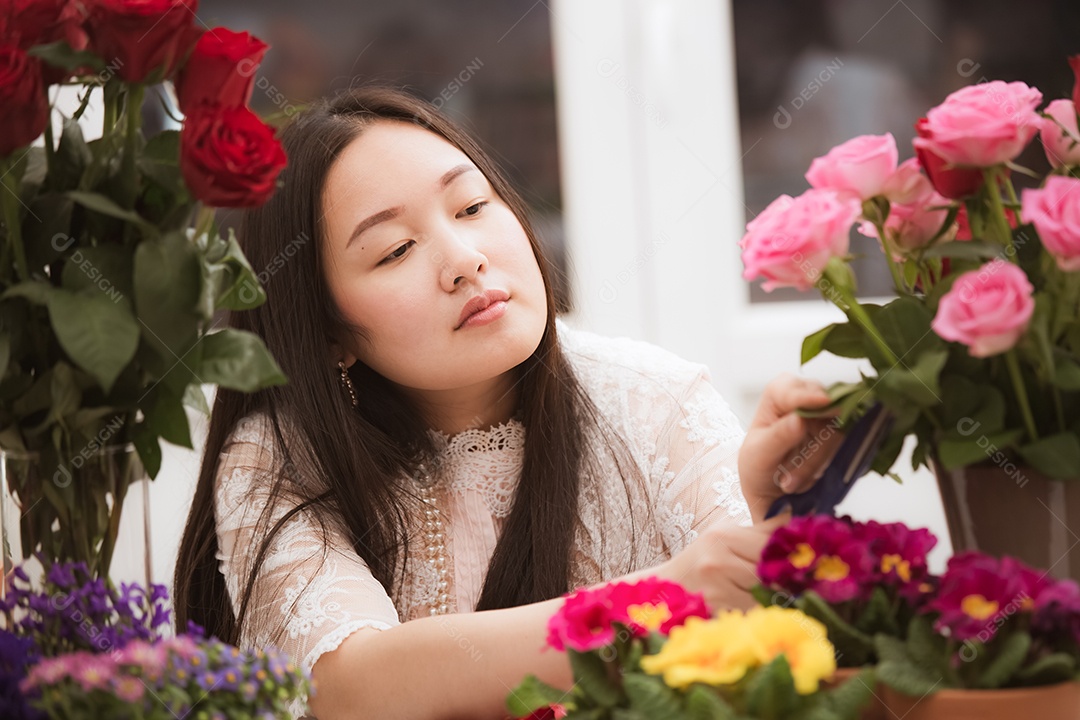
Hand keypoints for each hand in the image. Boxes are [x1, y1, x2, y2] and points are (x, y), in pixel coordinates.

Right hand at [656, 515, 788, 610]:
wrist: (667, 588)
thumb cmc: (701, 559)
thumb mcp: (726, 536)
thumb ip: (761, 530)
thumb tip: (795, 515)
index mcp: (723, 536)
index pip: (770, 545)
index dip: (790, 554)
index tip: (806, 560)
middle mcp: (718, 560)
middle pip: (770, 572)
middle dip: (786, 579)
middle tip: (799, 581)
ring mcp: (717, 588)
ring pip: (765, 595)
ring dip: (777, 597)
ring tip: (781, 595)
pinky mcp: (718, 611)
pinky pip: (753, 611)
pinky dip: (761, 610)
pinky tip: (761, 607)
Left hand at [738, 373, 843, 521]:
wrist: (771, 490)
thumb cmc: (758, 465)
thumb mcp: (760, 454)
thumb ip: (778, 436)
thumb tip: (798, 419)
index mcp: (778, 393)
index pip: (795, 388)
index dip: (808, 396)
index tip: (823, 402)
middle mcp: (805, 399)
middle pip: (825, 408)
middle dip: (813, 445)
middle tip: (790, 477)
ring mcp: (826, 417)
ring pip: (839, 431)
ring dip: (817, 461)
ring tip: (791, 483)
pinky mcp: (840, 435)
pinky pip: (846, 446)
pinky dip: (826, 465)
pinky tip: (806, 479)